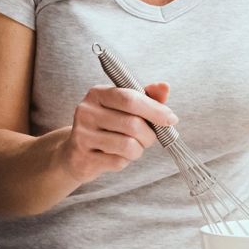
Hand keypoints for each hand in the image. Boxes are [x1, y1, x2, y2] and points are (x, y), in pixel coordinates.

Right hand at [58, 82, 177, 184]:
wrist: (76, 153)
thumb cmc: (107, 126)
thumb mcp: (124, 108)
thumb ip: (146, 97)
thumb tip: (165, 87)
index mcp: (97, 93)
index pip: (130, 99)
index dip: (155, 110)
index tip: (171, 119)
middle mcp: (86, 111)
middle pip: (133, 124)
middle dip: (149, 135)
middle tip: (148, 138)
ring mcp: (82, 135)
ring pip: (128, 145)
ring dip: (138, 150)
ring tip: (132, 147)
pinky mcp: (83, 157)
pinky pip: (118, 162)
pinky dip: (125, 161)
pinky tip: (116, 155)